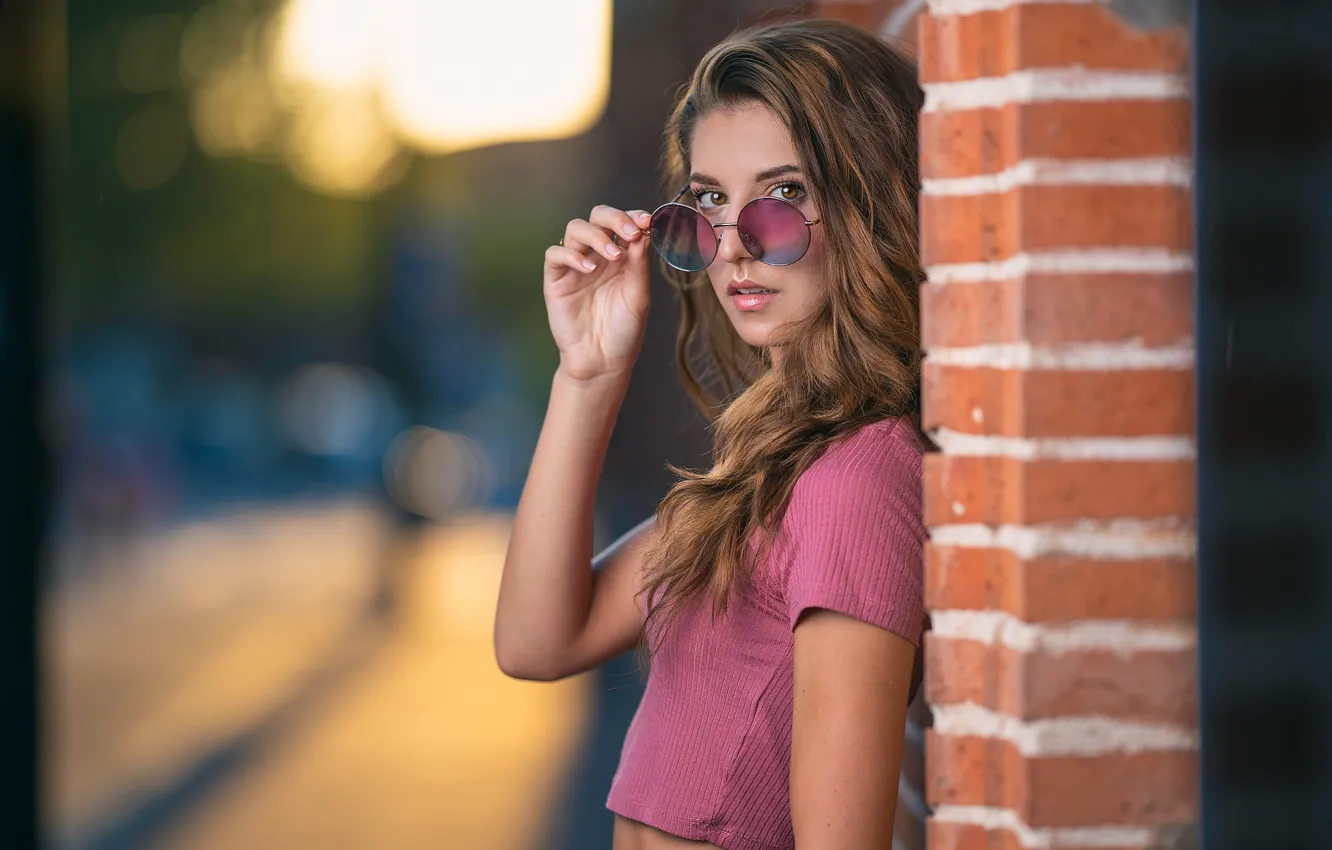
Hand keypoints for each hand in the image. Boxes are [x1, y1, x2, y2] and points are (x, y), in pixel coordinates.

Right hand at [544, 205, 652, 381]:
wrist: (603, 361)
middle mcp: (598, 255)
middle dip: (615, 218)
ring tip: (614, 256)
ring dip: (597, 236)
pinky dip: (572, 256)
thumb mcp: (638, 296)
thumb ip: (639, 264)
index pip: (624, 223)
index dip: (634, 216)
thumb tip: (644, 231)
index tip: (649, 222)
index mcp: (622, 256)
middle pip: (597, 216)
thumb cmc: (624, 330)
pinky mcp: (556, 279)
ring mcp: (576, 265)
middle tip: (630, 232)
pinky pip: (555, 254)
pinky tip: (590, 270)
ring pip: (575, 229)